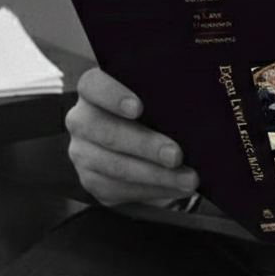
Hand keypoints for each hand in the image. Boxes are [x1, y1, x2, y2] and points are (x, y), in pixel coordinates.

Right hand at [65, 67, 199, 206]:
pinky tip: (177, 187)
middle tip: (176, 155)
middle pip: (105, 132)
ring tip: (188, 179)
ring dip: (156, 175)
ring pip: (115, 166)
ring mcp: (82, 152)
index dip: (112, 96)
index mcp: (93, 89)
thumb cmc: (153, 104)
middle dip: (145, 145)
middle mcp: (81, 120)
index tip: (138, 107)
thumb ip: (163, 91)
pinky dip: (153, 189)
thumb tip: (193, 100)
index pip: (92, 85)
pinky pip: (118, 189)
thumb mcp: (155, 92)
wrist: (139, 135)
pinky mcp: (91, 180)